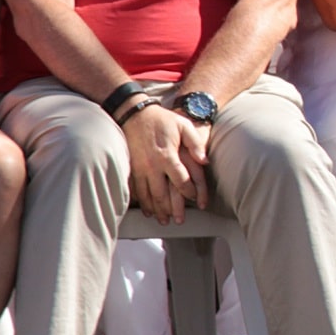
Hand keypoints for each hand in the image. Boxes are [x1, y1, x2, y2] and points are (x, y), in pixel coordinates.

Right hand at [124, 103, 207, 224]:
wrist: (134, 113)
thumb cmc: (162, 119)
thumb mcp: (184, 126)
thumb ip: (196, 144)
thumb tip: (205, 161)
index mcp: (167, 156)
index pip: (181, 181)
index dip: (190, 192)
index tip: (195, 199)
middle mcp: (152, 165)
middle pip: (162, 194)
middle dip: (171, 209)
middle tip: (178, 220)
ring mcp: (139, 168)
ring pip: (147, 195)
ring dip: (155, 209)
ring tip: (162, 219)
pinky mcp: (130, 168)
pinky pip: (135, 189)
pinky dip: (141, 201)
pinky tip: (146, 208)